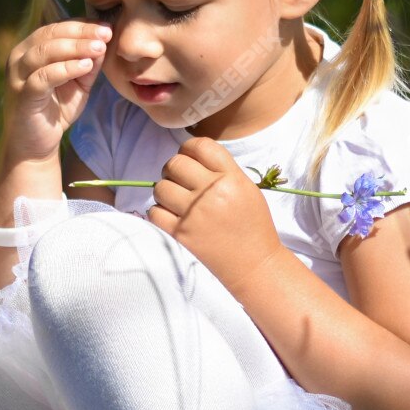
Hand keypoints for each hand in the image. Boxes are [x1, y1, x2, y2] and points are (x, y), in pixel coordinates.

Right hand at [0, 21, 111, 163]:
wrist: (36, 146)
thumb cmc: (56, 110)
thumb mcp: (78, 82)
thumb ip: (89, 62)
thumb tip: (104, 39)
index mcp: (30, 50)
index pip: (56, 28)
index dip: (82, 25)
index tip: (107, 27)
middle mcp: (19, 58)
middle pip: (50, 35)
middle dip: (81, 33)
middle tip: (106, 34)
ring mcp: (17, 76)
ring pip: (44, 52)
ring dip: (75, 47)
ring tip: (99, 47)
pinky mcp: (22, 95)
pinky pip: (43, 77)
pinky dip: (65, 69)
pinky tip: (85, 66)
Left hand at [145, 138, 283, 288]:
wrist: (254, 263)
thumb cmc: (253, 225)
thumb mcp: (247, 189)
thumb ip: (223, 170)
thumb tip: (192, 157)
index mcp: (231, 177)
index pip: (201, 146)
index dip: (189, 148)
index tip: (188, 157)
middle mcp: (211, 191)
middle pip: (175, 163)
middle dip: (173, 168)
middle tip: (179, 179)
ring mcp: (194, 213)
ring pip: (160, 187)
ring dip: (164, 190)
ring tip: (175, 199)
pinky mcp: (181, 233)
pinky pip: (154, 212)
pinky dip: (158, 211)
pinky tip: (170, 215)